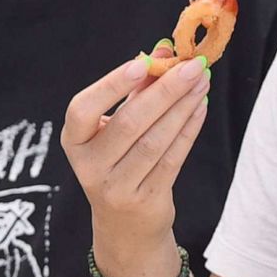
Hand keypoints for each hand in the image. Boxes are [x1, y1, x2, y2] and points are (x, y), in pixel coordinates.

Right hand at [61, 44, 209, 276]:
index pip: (83, 109)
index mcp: (75, 142)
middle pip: (129, 123)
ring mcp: (116, 188)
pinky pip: (172, 159)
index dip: (112, 85)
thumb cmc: (120, 160)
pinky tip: (200, 107)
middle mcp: (90, 167)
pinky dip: (188, 130)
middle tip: (192, 66)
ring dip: (182, 107)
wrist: (125, 226)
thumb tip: (164, 50)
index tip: (144, 62)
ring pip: (154, 141)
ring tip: (202, 82)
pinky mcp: (146, 200)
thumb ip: (138, 89)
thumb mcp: (118, 126)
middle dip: (165, 90)